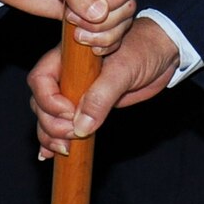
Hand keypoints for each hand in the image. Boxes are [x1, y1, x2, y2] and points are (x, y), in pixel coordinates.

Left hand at [0, 0, 140, 47]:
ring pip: (120, 21)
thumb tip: (100, 12)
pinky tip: (87, 47)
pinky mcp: (85, 11)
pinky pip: (106, 31)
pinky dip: (102, 43)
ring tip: (79, 37)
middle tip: (76, 25)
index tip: (87, 10)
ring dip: (105, 35)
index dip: (115, 1)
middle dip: (108, 22)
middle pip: (127, 5)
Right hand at [30, 16, 179, 157]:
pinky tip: (50, 154)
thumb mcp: (124, 70)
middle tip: (73, 135)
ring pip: (48, 116)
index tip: (69, 113)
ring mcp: (75, 92)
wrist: (163, 52)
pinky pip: (63, 124)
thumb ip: (101, 96)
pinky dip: (55, 139)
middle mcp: (67, 74)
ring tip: (65, 150)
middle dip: (50, 124)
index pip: (41, 79)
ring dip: (51, 136)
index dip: (48, 100)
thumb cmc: (143, 49)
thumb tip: (80, 126)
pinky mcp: (86, 107)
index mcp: (69, 57)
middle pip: (40, 102)